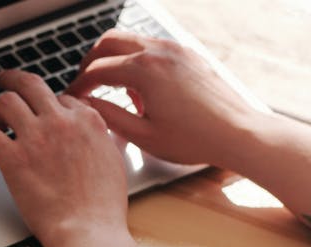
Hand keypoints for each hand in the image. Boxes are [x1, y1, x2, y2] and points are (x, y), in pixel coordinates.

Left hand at [0, 70, 127, 246]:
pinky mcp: (13, 157)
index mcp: (87, 120)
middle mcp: (60, 121)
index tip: (45, 113)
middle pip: (32, 85)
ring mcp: (35, 137)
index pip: (63, 98)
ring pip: (7, 102)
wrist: (87, 230)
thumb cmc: (102, 206)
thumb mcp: (115, 163)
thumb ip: (105, 141)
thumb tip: (107, 136)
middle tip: (7, 81)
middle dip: (15, 79)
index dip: (52, 105)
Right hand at [65, 29, 267, 169]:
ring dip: (116, 59)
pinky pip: (153, 48)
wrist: (238, 133)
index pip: (97, 69)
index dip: (79, 84)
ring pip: (131, 41)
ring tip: (117, 91)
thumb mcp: (144, 135)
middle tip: (85, 83)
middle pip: (108, 42)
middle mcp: (158, 51)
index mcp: (144, 70)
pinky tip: (145, 91)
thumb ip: (109, 117)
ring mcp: (176, 49)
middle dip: (91, 62)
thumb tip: (86, 105)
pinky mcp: (188, 54)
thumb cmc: (196, 140)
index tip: (72, 97)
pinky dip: (139, 61)